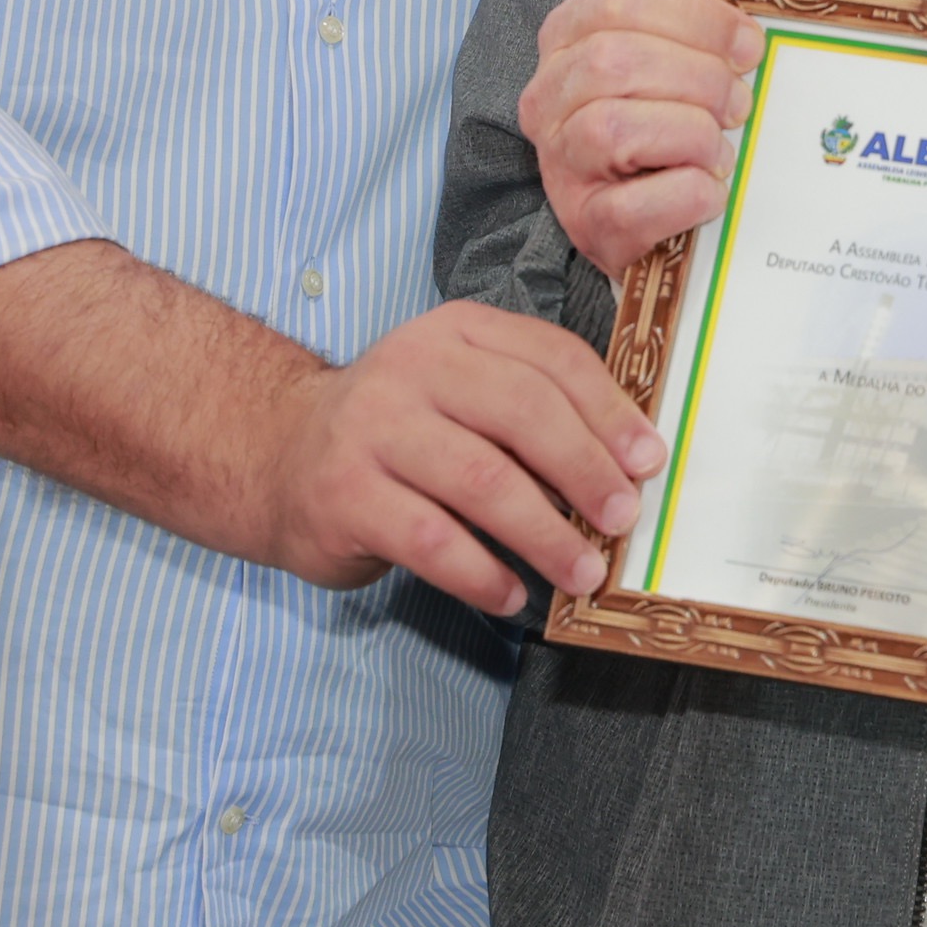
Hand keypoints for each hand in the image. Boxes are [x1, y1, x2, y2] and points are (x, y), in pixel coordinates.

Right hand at [247, 297, 666, 616]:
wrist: (277, 454)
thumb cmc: (398, 430)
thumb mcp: (460, 390)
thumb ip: (531, 407)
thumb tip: (625, 465)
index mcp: (457, 334)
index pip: (551, 359)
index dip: (609, 412)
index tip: (648, 461)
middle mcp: (412, 370)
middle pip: (523, 414)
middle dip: (586, 471)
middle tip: (623, 518)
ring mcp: (372, 431)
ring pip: (482, 481)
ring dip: (545, 534)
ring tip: (582, 571)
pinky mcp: (345, 496)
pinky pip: (432, 541)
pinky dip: (482, 573)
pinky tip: (512, 593)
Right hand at [517, 0, 766, 277]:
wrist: (684, 207)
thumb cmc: (686, 97)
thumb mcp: (694, 11)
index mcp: (572, 33)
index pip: (620, 2)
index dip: (697, 20)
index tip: (750, 44)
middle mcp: (551, 98)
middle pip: (614, 63)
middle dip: (698, 78)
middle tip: (744, 99)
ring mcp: (563, 168)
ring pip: (611, 127)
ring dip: (693, 134)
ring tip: (727, 143)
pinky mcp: (590, 231)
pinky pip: (631, 207)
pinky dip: (686, 195)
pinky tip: (712, 191)